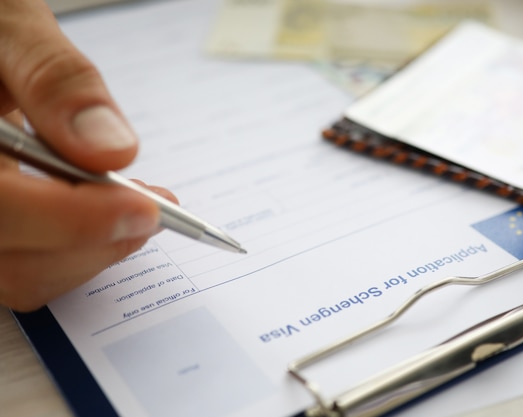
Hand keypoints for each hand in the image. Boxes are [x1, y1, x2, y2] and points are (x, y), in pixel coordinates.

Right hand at [0, 0, 175, 310]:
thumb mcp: (11, 32)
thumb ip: (55, 82)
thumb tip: (114, 150)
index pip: (4, 211)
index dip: (77, 220)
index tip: (145, 208)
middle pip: (19, 263)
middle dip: (101, 241)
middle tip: (157, 208)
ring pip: (27, 275)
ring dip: (96, 250)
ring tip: (138, 205)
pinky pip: (29, 264)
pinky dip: (79, 248)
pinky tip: (105, 210)